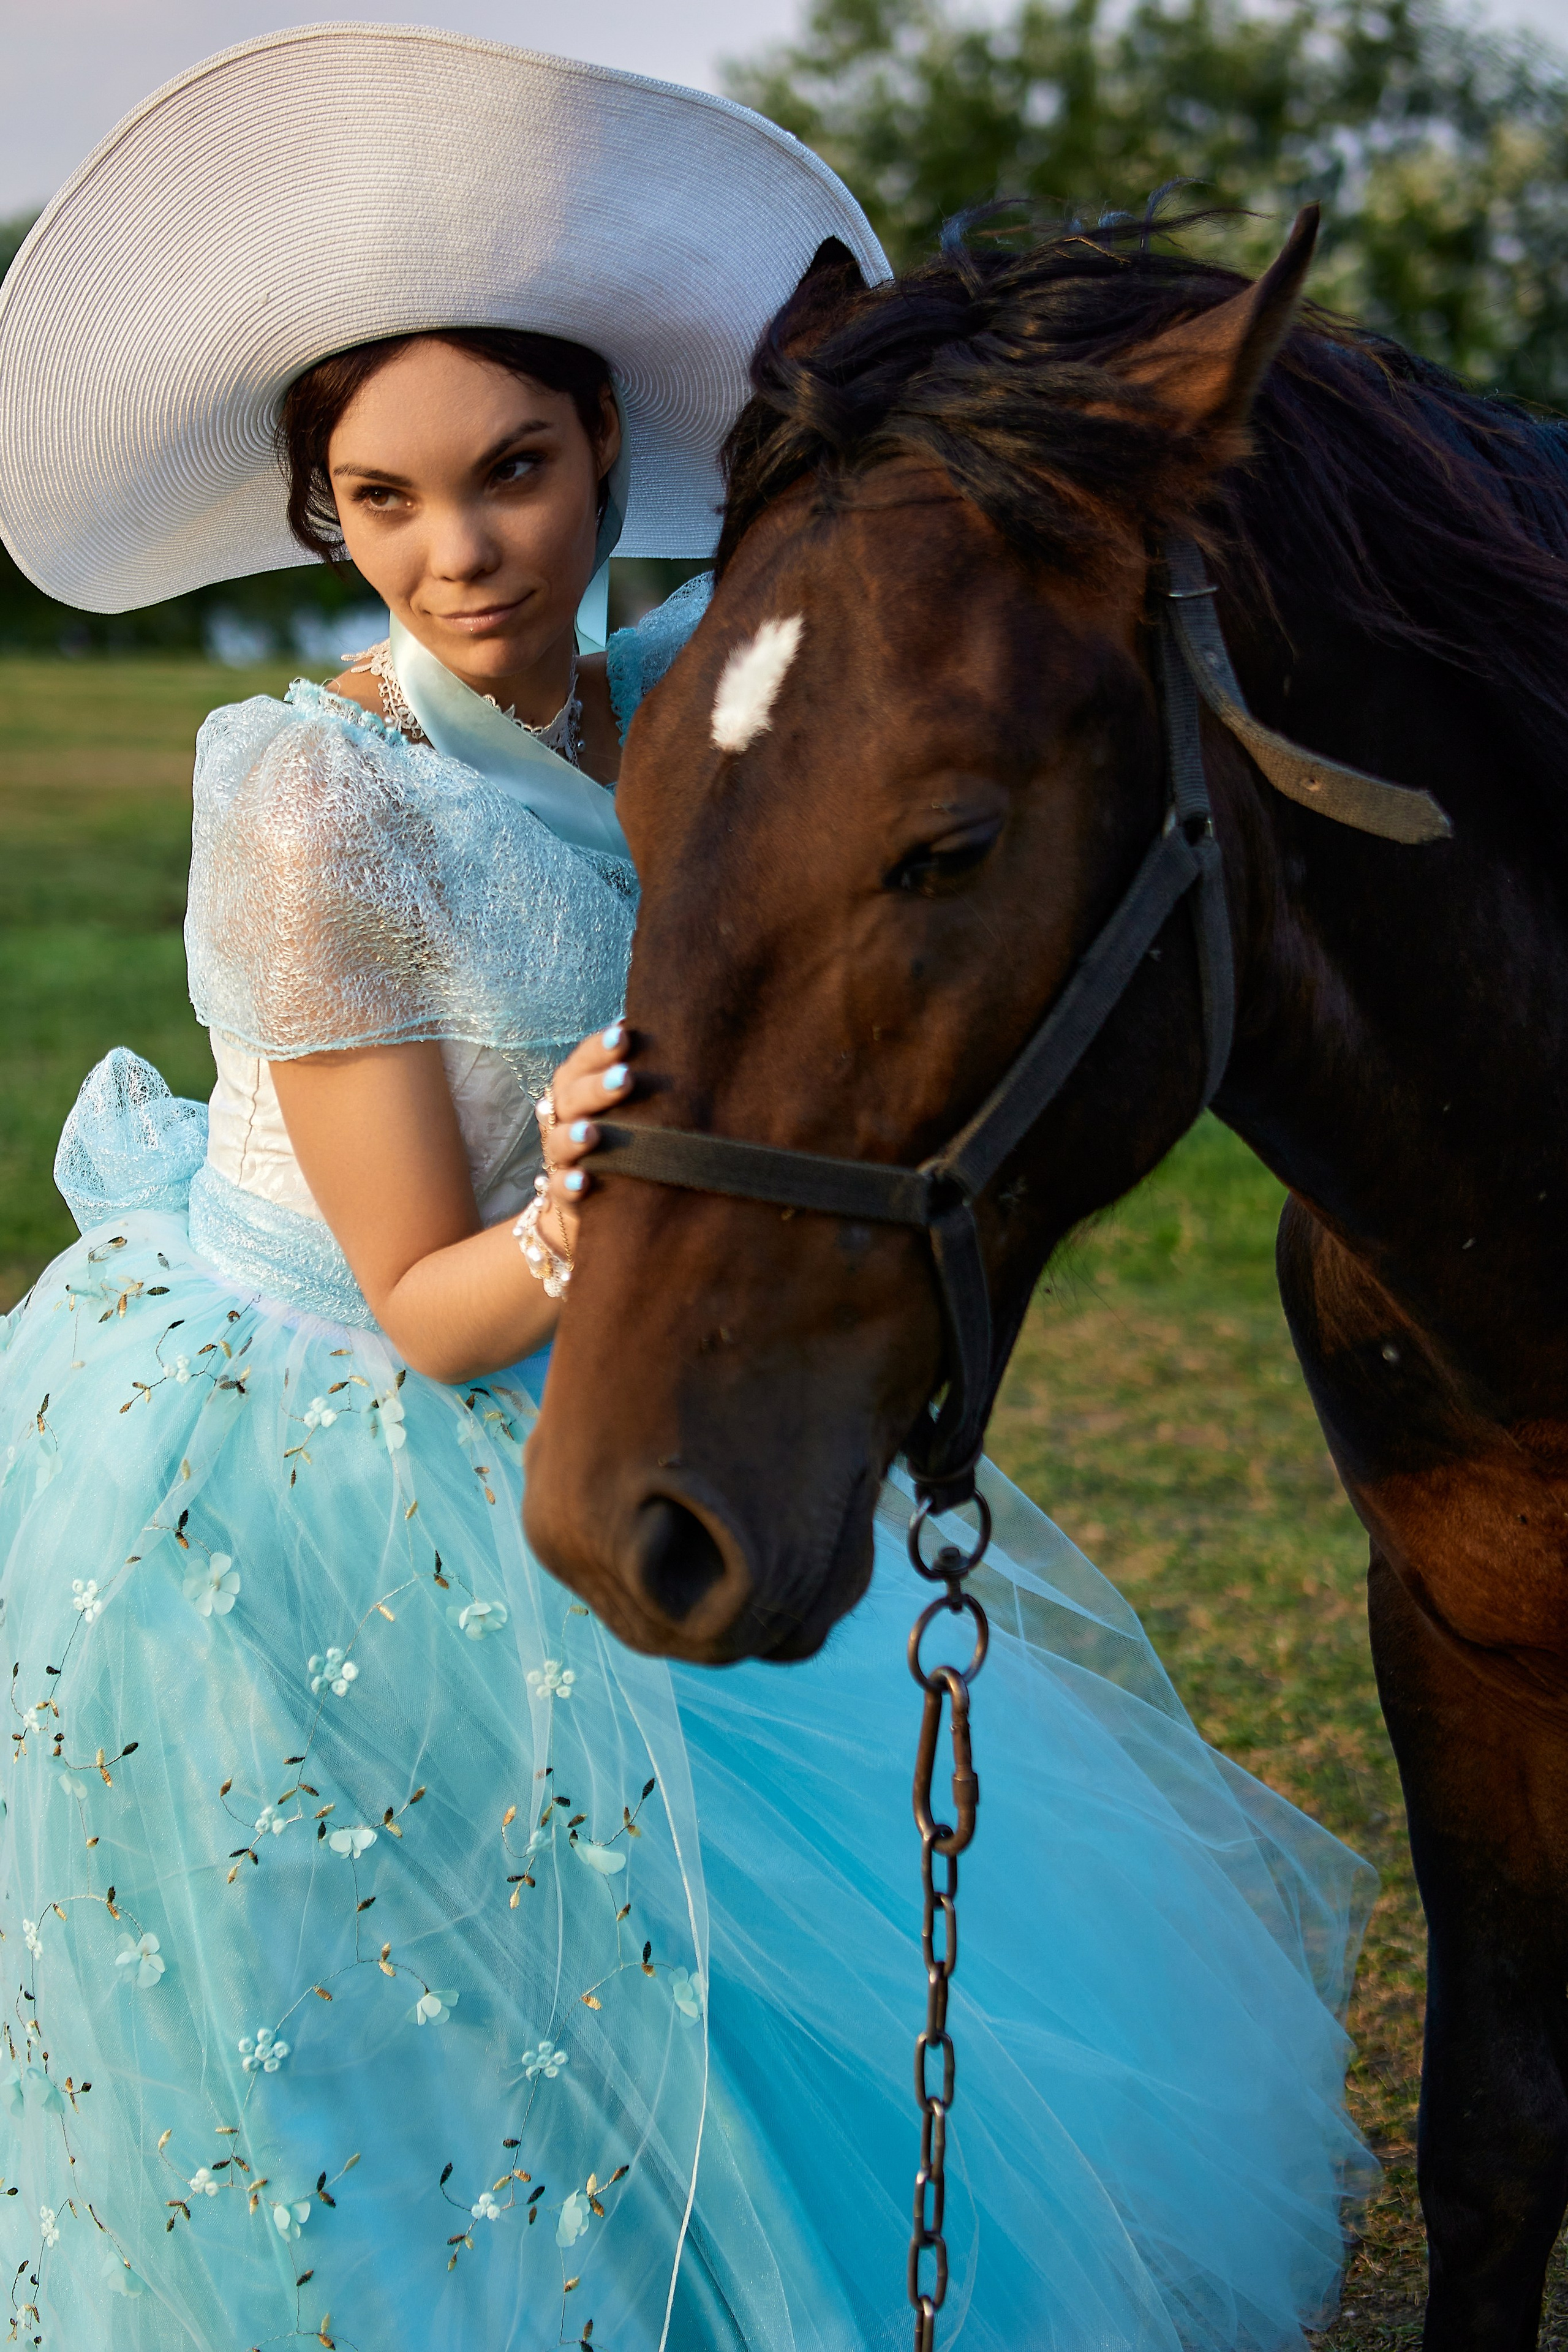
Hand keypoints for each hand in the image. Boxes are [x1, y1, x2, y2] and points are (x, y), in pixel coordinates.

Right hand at [536, 1020, 634, 1252]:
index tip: (623, 1036)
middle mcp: (565, 1116)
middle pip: (572, 1096)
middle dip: (597, 1087)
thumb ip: (643, 1074)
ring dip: (575, 1136)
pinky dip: (568, 1184)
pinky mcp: (562, 1191)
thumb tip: (683, 1037)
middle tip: (626, 1078)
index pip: (583, 1061)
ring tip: (593, 1133)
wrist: (595, 1196)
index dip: (599, 1049)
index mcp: (578, 1087)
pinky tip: (583, 1181)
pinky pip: (558, 1187)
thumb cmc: (621, 1132)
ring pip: (559, 1140)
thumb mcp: (631, 1103)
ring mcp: (560, 1154)